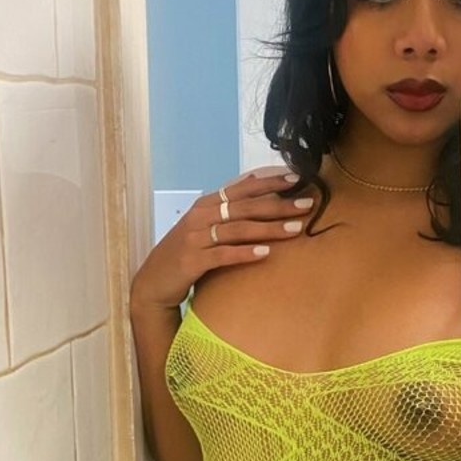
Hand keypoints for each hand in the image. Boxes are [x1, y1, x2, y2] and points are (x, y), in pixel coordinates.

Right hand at [129, 167, 314, 313]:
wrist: (154, 281)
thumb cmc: (187, 252)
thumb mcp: (206, 226)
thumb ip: (228, 210)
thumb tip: (259, 191)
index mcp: (207, 204)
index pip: (243, 188)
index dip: (270, 182)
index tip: (297, 178)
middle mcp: (201, 216)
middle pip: (246, 207)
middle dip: (279, 204)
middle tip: (307, 204)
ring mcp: (195, 238)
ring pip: (238, 229)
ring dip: (269, 228)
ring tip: (295, 229)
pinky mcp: (192, 260)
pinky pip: (222, 255)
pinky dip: (244, 253)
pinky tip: (265, 253)